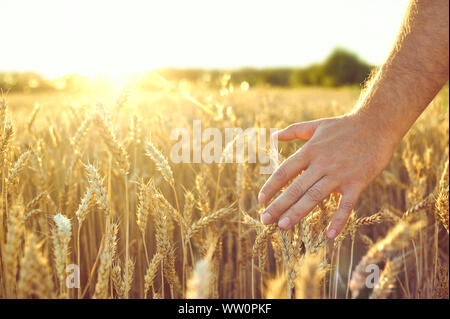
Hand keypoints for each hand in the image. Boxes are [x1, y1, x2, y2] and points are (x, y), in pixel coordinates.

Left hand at [258, 113, 398, 238]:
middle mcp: (322, 164)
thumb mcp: (316, 125)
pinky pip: (346, 205)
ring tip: (283, 226)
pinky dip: (338, 220)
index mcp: (310, 151)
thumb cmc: (344, 126)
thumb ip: (294, 131)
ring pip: (315, 197)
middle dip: (279, 205)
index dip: (272, 186)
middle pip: (296, 188)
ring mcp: (339, 174)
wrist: (377, 124)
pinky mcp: (357, 182)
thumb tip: (274, 135)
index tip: (261, 199)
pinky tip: (329, 235)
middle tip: (265, 220)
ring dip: (298, 212)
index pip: (285, 171)